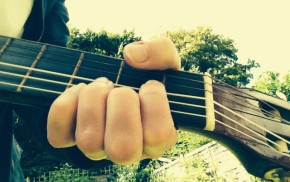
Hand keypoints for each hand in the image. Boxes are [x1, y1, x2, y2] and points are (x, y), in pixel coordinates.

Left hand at [47, 38, 180, 164]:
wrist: (121, 82)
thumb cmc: (147, 79)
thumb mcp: (166, 62)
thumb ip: (162, 52)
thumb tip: (131, 56)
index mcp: (158, 140)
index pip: (157, 135)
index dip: (153, 101)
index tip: (150, 84)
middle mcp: (130, 151)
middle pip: (122, 148)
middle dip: (121, 103)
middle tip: (121, 86)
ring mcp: (100, 148)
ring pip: (89, 141)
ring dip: (93, 100)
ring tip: (102, 85)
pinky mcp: (73, 140)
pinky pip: (59, 136)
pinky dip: (65, 106)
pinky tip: (78, 91)